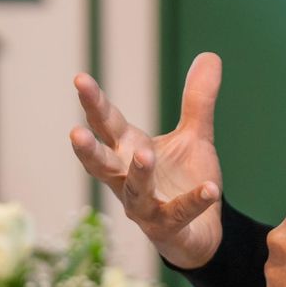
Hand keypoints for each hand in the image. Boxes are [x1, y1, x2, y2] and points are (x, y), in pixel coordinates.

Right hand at [70, 52, 224, 269]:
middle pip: (103, 163)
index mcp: (129, 151)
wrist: (201, 231)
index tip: (80, 79)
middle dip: (88, 149)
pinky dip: (193, 201)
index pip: (107, 124)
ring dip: (138, 173)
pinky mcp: (168, 229)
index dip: (93, 103)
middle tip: (75, 132)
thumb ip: (197, 100)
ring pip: (135, 192)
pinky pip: (178, 214)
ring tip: (144, 154)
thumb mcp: (194, 136)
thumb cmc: (184, 181)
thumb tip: (210, 55)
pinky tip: (210, 189)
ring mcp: (145, 208)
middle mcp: (128, 180)